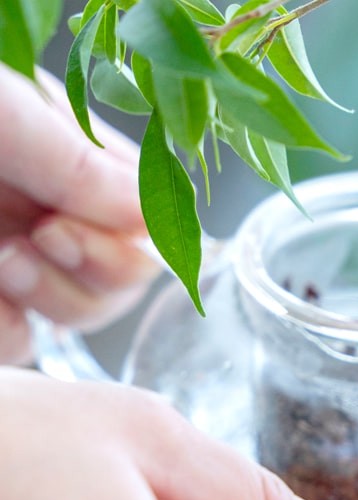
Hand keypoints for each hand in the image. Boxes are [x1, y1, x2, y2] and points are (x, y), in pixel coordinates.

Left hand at [0, 65, 160, 364]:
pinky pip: (23, 344)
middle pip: (130, 277)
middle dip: (96, 270)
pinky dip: (6, 332)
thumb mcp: (12, 116)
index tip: (71, 221)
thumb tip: (161, 213)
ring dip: (51, 299)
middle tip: (36, 239)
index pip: (155, 217)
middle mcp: (55, 210)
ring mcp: (21, 260)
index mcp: (73, 158)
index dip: (134, 235)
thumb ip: (85, 166)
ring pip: (84, 316)